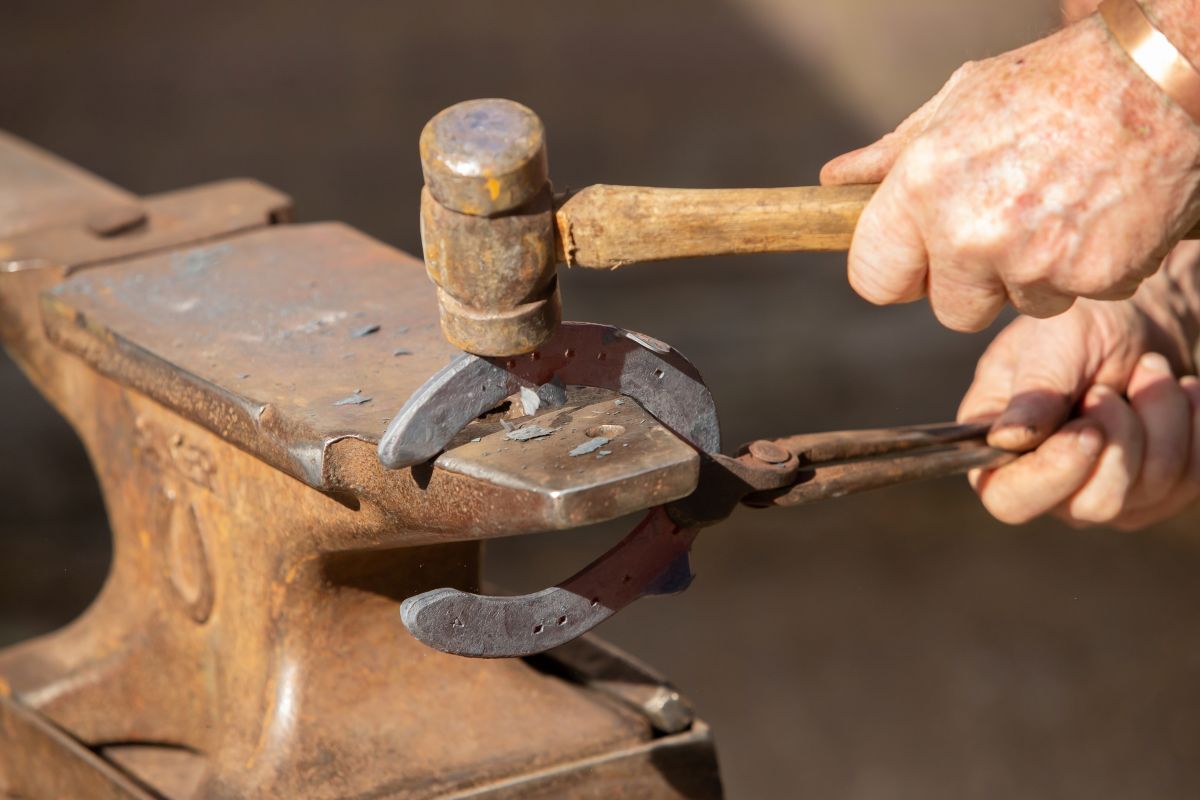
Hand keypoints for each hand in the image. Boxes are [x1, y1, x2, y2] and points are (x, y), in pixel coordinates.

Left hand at [822, 15, 1199, 331]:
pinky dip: (1088, 266)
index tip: (918, 263)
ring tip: (1058, 208)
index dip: (898, 275)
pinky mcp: (1094, 277)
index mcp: (924, 188)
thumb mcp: (958, 100)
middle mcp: (971, 233)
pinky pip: (1077, 295)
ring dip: (1033, 273)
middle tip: (1003, 229)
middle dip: (972, 283)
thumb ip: (894, 154)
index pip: (874, 280)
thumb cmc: (1052, 81)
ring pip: (1017, 305)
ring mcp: (1034, 261)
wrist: (1161, 73)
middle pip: (950, 310)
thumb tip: (837, 180)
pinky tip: (1098, 214)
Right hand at [959, 293, 1199, 529]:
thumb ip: (1032, 392)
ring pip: (1150, 488)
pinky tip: (1183, 392)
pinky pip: (1190, 480)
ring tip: (1150, 372)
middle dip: (1121, 435)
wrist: (1137, 324)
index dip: (1052, 475)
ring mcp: (1103, 497)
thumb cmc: (1077, 330)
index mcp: (997, 453)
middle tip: (1109, 387)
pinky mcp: (1154, 495)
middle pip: (1093, 504)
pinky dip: (1195, 425)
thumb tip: (1005, 438)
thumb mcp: (1048, 346)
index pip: (1009, 499)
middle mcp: (1047, 487)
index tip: (1088, 429)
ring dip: (1162, 417)